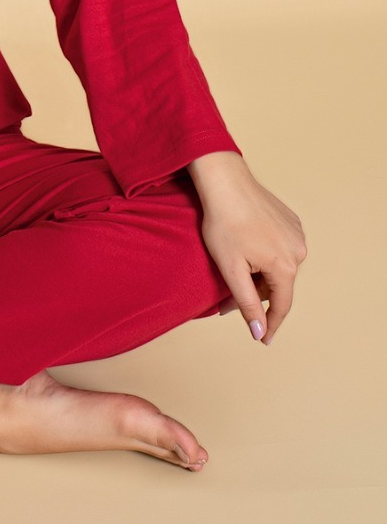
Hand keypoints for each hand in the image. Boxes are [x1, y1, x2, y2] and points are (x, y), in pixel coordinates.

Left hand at [187, 152, 307, 345]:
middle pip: (278, 285)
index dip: (271, 325)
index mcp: (286, 266)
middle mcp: (298, 250)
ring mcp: (296, 233)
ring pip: (278, 267)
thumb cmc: (224, 224)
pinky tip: (245, 249)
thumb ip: (248, 303)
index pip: (281, 306)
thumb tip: (260, 333)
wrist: (225, 182)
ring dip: (259, 274)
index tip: (263, 340)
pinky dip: (264, 255)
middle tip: (226, 301)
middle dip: (255, 295)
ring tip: (234, 271)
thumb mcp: (231, 269)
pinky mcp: (290, 220)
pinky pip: (279, 247)